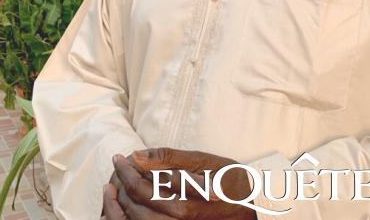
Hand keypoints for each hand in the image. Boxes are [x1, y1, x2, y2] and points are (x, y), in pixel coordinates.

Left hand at [107, 148, 257, 219]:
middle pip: (137, 207)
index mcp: (186, 202)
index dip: (128, 170)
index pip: (143, 188)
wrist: (254, 206)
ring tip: (116, 185)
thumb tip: (139, 155)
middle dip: (122, 185)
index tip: (121, 156)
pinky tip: (128, 203)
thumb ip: (170, 160)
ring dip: (121, 204)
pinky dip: (130, 217)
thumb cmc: (232, 181)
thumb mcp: (205, 162)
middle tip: (117, 166)